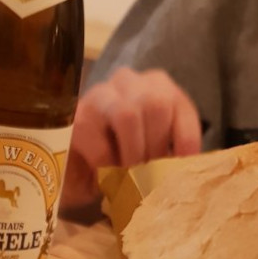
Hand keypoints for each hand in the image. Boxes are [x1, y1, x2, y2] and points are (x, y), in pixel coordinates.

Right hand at [60, 68, 201, 213]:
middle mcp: (128, 82)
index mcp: (155, 87)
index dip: (186, 140)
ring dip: (133, 154)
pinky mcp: (76, 119)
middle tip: (151, 174)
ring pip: (127, 115)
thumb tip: (185, 173)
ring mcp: (99, 96)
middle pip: (156, 103)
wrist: (71, 168)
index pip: (180, 106)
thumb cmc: (119, 159)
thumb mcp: (152, 153)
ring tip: (131, 176)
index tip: (182, 168)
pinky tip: (108, 176)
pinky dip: (109, 167)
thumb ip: (169, 154)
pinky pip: (100, 144)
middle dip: (156, 146)